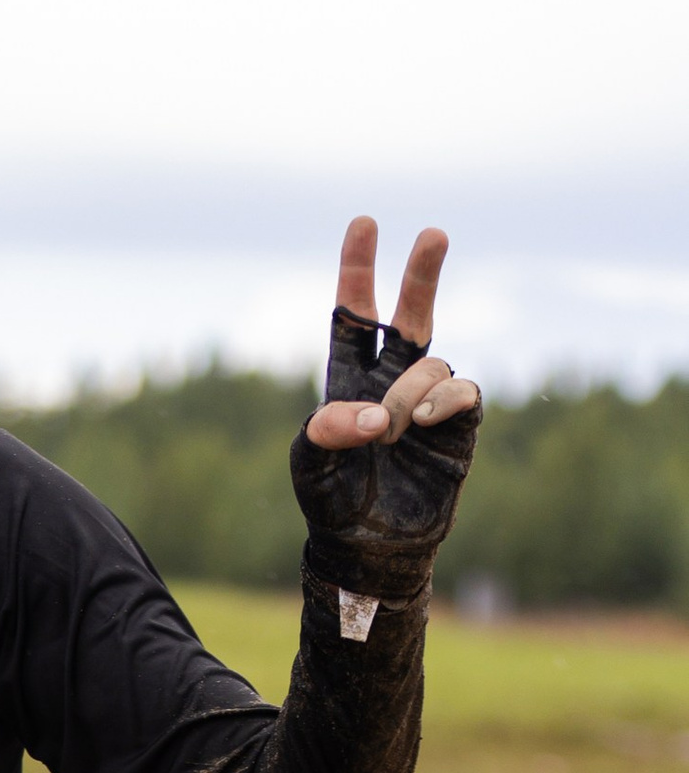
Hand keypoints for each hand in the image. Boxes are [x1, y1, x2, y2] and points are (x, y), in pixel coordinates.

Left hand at [292, 220, 481, 592]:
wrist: (371, 548)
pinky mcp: (458, 426)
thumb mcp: (309, 466)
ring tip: (392, 427)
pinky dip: (442, 400)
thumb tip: (376, 416)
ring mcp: (427, 401)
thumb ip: (327, 432)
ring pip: (433, 363)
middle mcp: (391, 381)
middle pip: (410, 314)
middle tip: (432, 234)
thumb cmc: (331, 504)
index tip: (364, 224)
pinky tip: (420, 421)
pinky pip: (462, 393)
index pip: (354, 315)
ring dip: (409, 389)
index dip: (358, 271)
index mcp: (349, 379)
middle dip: (420, 274)